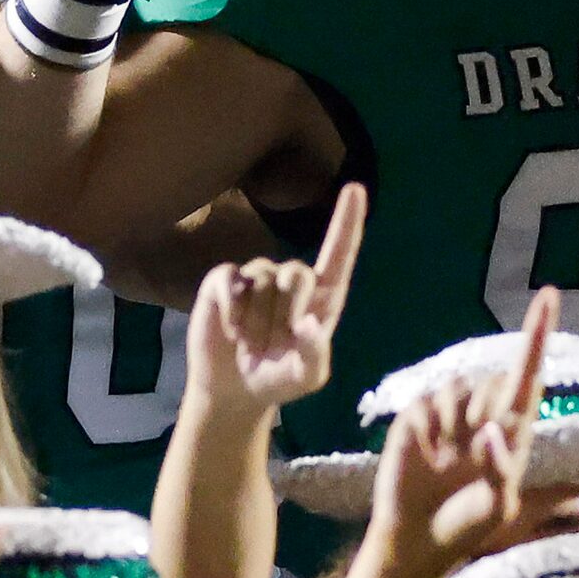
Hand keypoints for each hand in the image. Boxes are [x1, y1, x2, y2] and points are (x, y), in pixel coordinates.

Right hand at [188, 187, 364, 418]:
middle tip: (273, 343)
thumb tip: (308, 324)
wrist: (234, 389)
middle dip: (285, 311)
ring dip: (256, 319)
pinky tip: (231, 329)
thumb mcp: (307, 378)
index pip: (339, 253)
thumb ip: (315, 355)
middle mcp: (291, 281)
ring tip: (251, 343)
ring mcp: (256, 278)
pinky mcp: (223, 281)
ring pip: (262, 279)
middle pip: (296, 273)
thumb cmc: (279, 380)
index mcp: (322, 298)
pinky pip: (230, 279)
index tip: (355, 188)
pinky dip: (231, 306)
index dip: (347, 221)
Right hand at [371, 287, 551, 572]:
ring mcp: (447, 418)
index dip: (537, 334)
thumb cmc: (467, 527)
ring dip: (453, 421)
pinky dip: (425, 429)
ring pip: (456, 386)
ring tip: (446, 460)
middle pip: (491, 379)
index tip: (549, 294)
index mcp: (512, 432)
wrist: (416, 541)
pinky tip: (424, 456)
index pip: (528, 374)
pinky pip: (423, 402)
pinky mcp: (414, 421)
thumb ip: (500, 468)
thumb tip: (489, 430)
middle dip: (485, 408)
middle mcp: (482, 417)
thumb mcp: (498, 507)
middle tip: (470, 453)